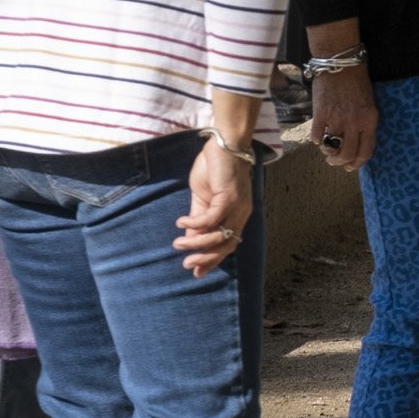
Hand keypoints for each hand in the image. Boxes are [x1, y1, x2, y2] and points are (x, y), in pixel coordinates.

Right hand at [174, 139, 254, 276]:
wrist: (224, 145)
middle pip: (226, 246)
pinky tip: (181, 223)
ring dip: (197, 243)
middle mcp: (241, 215)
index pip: (227, 245)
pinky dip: (195, 224)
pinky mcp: (229, 197)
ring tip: (177, 243)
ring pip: (219, 235)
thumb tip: (191, 240)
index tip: (196, 272)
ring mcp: (237, 206)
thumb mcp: (203, 199)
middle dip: (206, 258)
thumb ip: (199, 219)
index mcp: (236, 216)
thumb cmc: (214, 170)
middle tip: (187, 264)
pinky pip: (211, 218)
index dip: (212, 260)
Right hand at [310, 67, 377, 169]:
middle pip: (347, 154)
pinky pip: (317, 135)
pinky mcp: (321, 113)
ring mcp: (337, 118)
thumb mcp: (368, 104)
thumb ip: (364, 124)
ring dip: (327, 150)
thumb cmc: (356, 82)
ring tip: (325, 147)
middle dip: (340, 162)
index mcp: (370, 121)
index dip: (357, 163)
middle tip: (334, 162)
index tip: (349, 167)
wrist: (340, 63)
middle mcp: (355, 122)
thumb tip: (355, 144)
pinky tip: (317, 136)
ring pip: (331, 146)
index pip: (366, 151)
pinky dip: (316, 139)